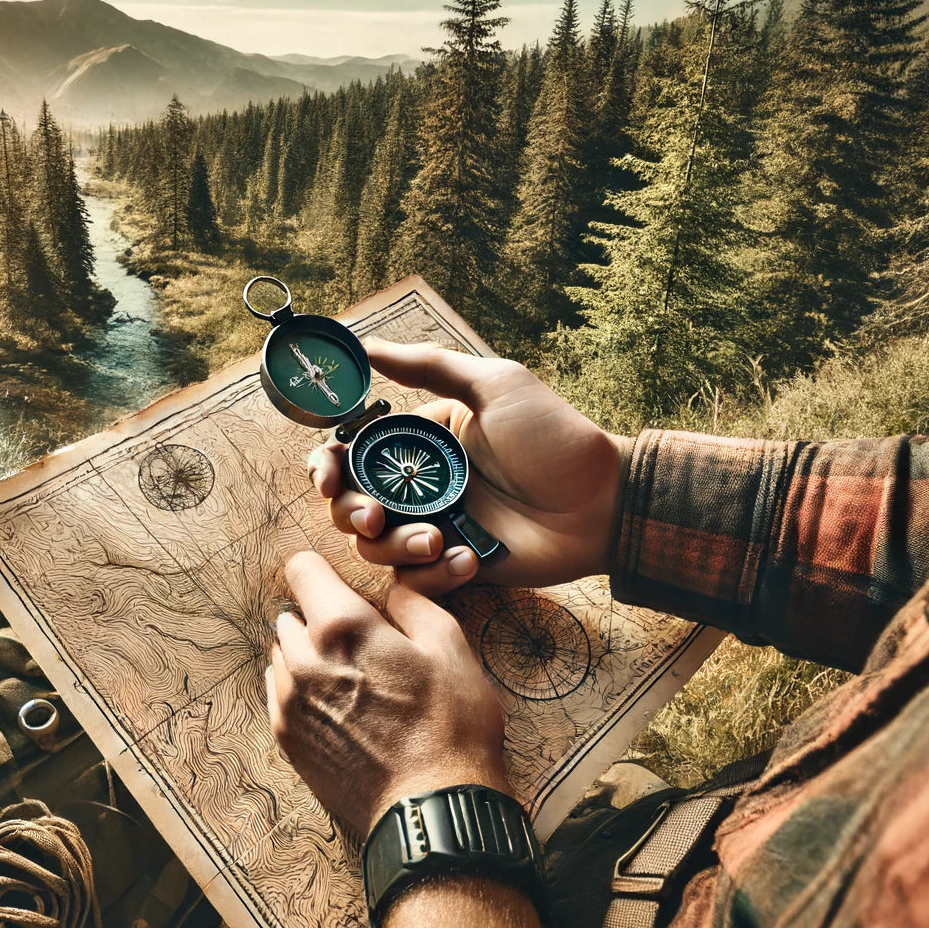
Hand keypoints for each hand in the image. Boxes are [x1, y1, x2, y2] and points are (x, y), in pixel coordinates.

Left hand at [266, 550, 507, 833]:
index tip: (344, 588)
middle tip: (362, 643)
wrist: (431, 808)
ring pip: (282, 655)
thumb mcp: (450, 647)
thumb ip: (411, 602)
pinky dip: (300, 690)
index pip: (302, 569)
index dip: (324, 571)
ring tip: (353, 680)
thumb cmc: (450, 727)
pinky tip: (339, 707)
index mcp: (341, 627)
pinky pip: (279, 693)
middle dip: (319, 618)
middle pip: (290, 614)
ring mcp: (288, 702)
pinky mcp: (286, 739)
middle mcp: (302, 659)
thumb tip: (389, 587)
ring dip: (307, 656)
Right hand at [308, 339, 627, 594]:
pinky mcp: (454, 569)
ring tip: (438, 539)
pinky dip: (431, 576)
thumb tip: (365, 343)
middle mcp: (419, 486)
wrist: (603, 502)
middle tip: (374, 517)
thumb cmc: (554, 438)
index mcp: (420, 442)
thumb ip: (429, 365)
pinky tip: (468, 559)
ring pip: (375, 550)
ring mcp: (435, 529)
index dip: (326, 465)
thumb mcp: (494, 386)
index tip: (328, 474)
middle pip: (349, 505)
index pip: (350, 454)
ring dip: (395, 547)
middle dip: (350, 513)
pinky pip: (414, 583)